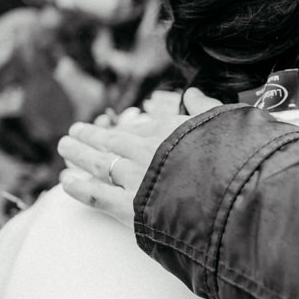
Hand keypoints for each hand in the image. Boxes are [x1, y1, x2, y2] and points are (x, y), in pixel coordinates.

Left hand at [57, 87, 221, 225]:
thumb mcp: (226, 123)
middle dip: (91, 136)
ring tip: (64, 145)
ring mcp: (135, 178)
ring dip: (78, 153)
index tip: (114, 127)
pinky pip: (95, 194)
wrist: (230, 193)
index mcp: (169, 131)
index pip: (140, 127)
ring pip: (97, 162)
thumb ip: (206, 107)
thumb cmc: (235, 160)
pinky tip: (64, 180)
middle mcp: (147, 151)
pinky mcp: (128, 206)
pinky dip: (78, 187)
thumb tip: (194, 92)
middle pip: (112, 141)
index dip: (124, 128)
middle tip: (74, 131)